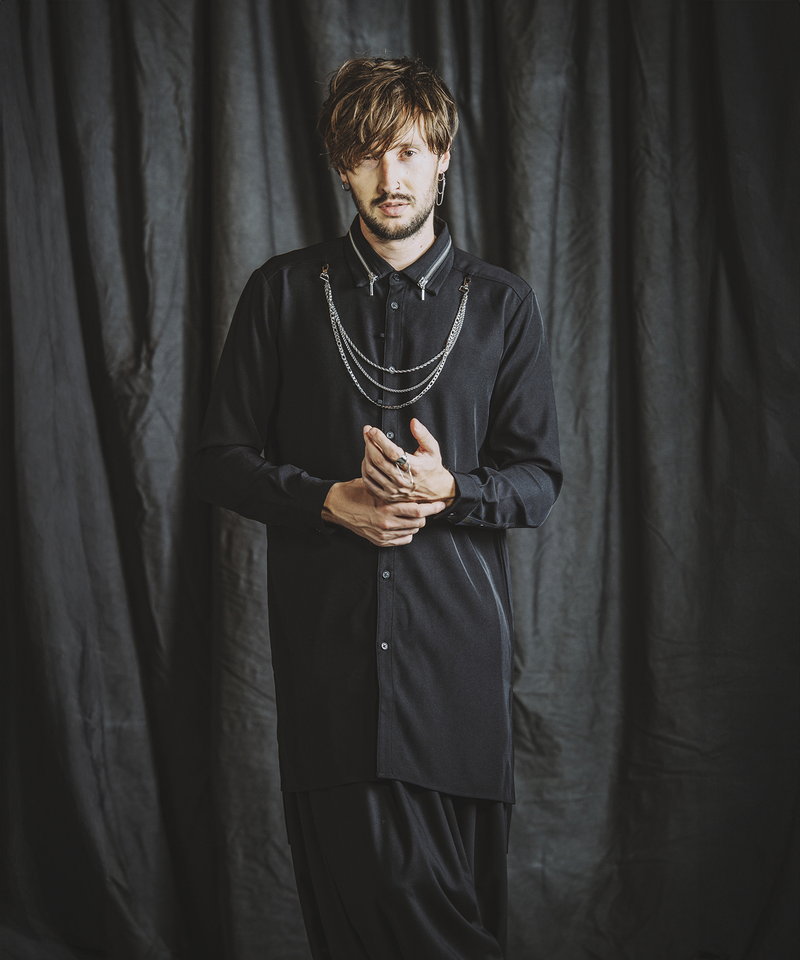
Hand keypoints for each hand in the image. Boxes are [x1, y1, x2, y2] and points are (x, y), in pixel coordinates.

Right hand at [321, 478, 446, 546]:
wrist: (337, 506)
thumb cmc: (356, 492)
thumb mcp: (376, 486)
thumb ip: (395, 489)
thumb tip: (414, 485)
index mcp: (386, 507)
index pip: (417, 510)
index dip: (432, 508)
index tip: (440, 504)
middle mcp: (386, 523)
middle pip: (418, 523)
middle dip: (425, 515)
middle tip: (425, 508)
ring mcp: (383, 534)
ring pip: (412, 531)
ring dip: (416, 523)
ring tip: (412, 514)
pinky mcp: (380, 541)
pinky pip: (403, 539)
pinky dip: (407, 532)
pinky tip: (403, 524)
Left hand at [361, 419, 456, 504]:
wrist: (436, 490)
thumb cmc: (432, 467)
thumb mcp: (433, 449)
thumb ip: (423, 434)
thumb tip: (413, 422)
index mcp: (414, 467)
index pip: (392, 451)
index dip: (379, 439)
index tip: (372, 430)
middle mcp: (403, 480)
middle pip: (378, 460)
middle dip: (369, 443)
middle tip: (367, 432)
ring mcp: (394, 489)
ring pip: (371, 470)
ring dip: (366, 454)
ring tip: (368, 444)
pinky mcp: (388, 496)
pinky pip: (369, 483)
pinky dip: (364, 470)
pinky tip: (367, 460)